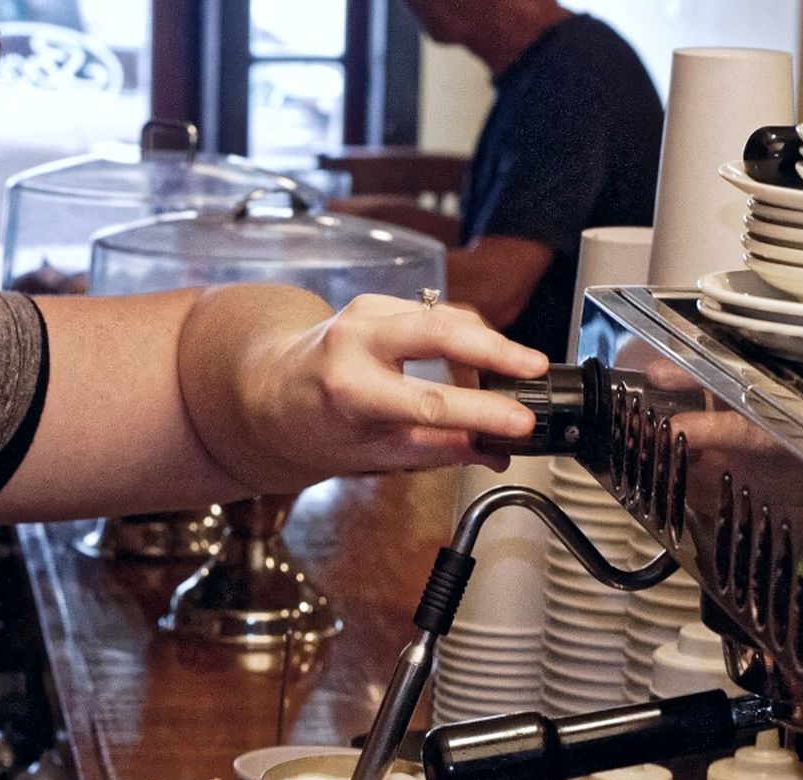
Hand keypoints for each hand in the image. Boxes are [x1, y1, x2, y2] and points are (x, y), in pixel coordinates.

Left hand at [274, 292, 546, 475]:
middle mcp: (353, 340)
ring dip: (486, 339)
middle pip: (441, 332)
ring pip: (443, 314)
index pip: (429, 401)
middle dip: (496, 349)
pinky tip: (484, 354)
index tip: (521, 423)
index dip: (483, 413)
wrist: (268, 390)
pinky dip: (464, 331)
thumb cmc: (314, 426)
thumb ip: (437, 450)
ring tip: (519, 369)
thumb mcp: (372, 453)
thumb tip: (495, 452)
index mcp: (348, 389)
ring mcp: (363, 313)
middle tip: (535, 370)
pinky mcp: (375, 302)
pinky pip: (433, 310)